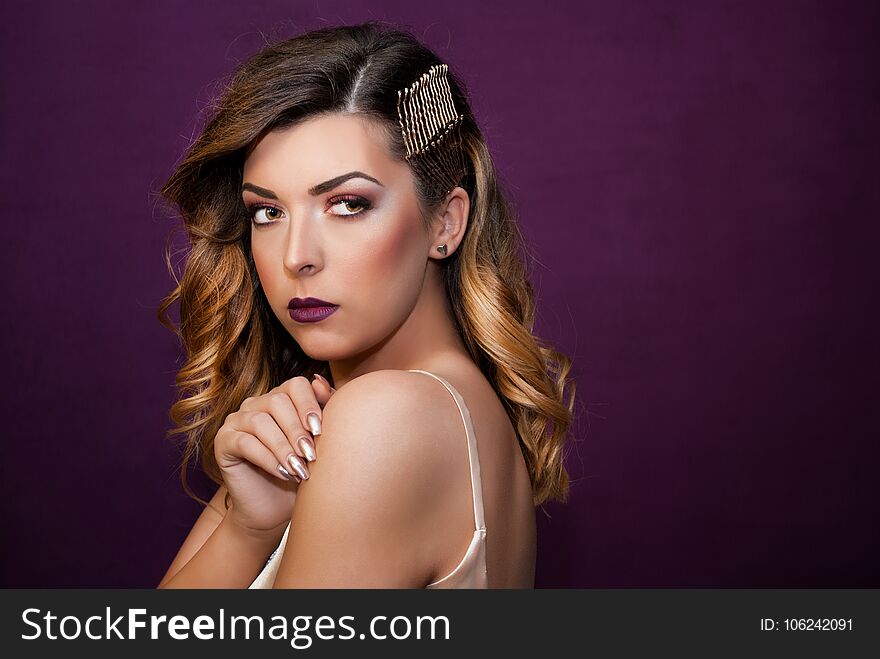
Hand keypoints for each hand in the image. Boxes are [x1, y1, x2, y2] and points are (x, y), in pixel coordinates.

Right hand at [214, 373, 335, 535]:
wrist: (274, 508)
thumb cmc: (300, 472)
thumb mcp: (318, 442)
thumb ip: (323, 411)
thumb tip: (320, 381)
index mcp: (281, 398)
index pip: (296, 385)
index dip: (309, 404)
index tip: (320, 431)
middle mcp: (256, 404)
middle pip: (277, 402)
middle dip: (297, 430)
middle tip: (311, 456)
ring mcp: (236, 421)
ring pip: (260, 421)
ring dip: (283, 447)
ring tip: (299, 468)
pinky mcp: (223, 442)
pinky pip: (245, 442)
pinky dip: (268, 459)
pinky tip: (284, 473)